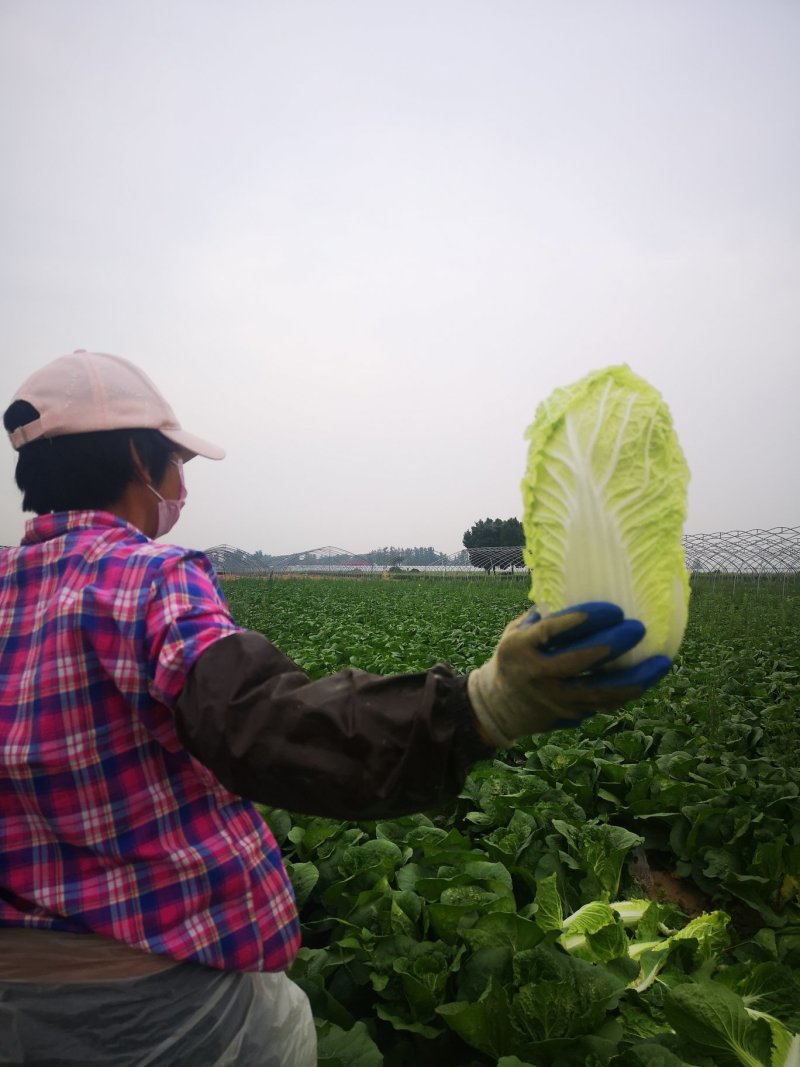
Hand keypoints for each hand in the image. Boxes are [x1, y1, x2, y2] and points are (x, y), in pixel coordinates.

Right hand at [467, 602, 670, 746]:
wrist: (499, 707)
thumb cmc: (515, 658)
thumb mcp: (516, 632)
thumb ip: (543, 616)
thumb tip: (580, 586)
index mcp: (519, 648)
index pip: (550, 631)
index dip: (579, 619)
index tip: (611, 609)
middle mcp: (535, 675)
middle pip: (578, 661)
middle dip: (612, 645)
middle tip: (638, 628)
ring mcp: (554, 699)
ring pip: (599, 692)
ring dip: (634, 678)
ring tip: (661, 662)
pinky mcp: (570, 715)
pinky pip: (604, 705)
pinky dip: (627, 693)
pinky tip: (647, 679)